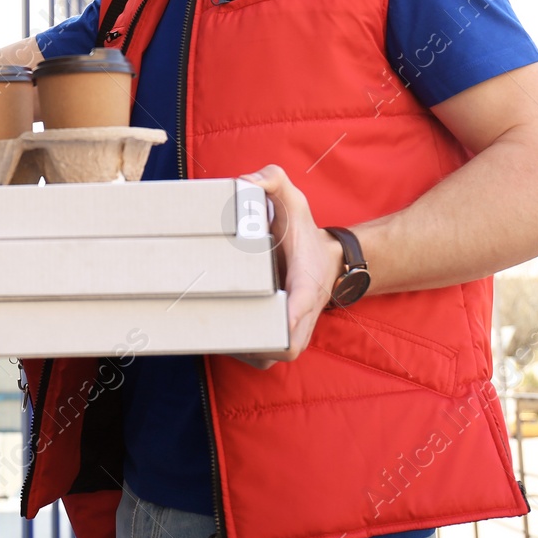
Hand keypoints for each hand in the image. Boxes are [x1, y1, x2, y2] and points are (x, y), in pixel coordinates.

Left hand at [225, 164, 342, 369]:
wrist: (330, 261)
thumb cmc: (305, 233)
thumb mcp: (294, 200)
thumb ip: (274, 180)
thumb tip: (247, 180)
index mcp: (307, 285)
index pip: (301, 308)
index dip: (287, 319)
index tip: (268, 324)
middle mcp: (302, 316)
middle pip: (280, 347)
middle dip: (250, 342)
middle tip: (213, 325)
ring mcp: (293, 332)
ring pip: (267, 358)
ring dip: (241, 351)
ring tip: (207, 331)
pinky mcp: (282, 338)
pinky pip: (261, 357)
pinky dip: (242, 352)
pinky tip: (215, 335)